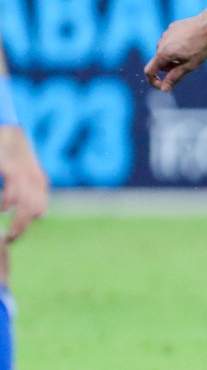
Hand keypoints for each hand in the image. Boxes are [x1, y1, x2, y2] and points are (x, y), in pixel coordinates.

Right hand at [0, 125, 47, 244]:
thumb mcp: (23, 173)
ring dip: (18, 221)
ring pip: (27, 205)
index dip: (27, 223)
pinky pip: (15, 191)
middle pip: (34, 210)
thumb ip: (24, 190)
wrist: (9, 130)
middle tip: (11, 239)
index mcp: (38, 182)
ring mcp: (26, 174)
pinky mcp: (13, 169)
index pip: (39, 209)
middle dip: (22, 227)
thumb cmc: (11, 154)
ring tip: (9, 232)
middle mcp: (35, 179)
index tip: (15, 236)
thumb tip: (35, 213)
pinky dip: (8, 202)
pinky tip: (3, 207)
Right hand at [144, 17, 206, 90]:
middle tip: (186, 65)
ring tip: (190, 52)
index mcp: (163, 54)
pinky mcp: (171, 28)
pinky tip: (190, 42)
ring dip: (173, 57)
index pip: (149, 71)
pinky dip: (176, 46)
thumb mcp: (190, 65)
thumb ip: (175, 77)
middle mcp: (160, 43)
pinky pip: (170, 41)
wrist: (206, 24)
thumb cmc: (200, 46)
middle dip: (169, 67)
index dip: (153, 81)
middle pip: (160, 61)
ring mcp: (165, 34)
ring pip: (165, 51)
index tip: (161, 85)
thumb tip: (164, 89)